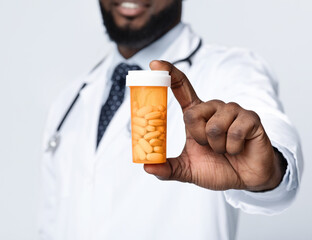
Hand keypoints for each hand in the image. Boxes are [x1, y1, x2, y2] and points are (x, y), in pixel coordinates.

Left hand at [143, 60, 285, 190]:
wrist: (246, 180)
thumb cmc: (217, 168)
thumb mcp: (187, 170)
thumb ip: (167, 168)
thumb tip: (146, 167)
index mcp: (196, 113)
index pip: (181, 87)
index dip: (169, 74)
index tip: (155, 64)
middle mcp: (213, 107)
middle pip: (192, 114)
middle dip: (197, 138)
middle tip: (209, 147)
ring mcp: (233, 110)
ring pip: (213, 126)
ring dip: (216, 146)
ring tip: (225, 149)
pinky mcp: (251, 118)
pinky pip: (233, 133)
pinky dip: (232, 148)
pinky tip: (238, 149)